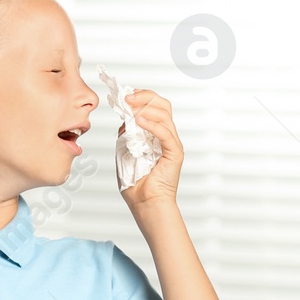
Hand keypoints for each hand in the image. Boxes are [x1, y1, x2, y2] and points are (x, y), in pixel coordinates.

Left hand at [117, 88, 181, 208]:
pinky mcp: (175, 153)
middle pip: (162, 105)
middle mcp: (166, 136)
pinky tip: (139, 122)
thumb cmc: (136, 183)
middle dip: (144, 97)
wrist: (145, 203)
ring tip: (130, 108)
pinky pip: (165, 133)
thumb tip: (124, 120)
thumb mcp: (124, 152)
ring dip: (145, 108)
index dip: (141, 97)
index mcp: (156, 134)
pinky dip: (152, 125)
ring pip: (164, 115)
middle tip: (127, 98)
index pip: (154, 107)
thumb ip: (125, 135)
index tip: (125, 95)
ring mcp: (172, 143)